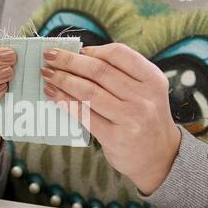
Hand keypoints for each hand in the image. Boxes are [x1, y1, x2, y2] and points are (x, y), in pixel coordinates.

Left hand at [41, 43, 180, 194]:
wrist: (160, 157)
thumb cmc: (145, 119)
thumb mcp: (146, 92)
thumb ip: (122, 75)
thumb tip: (80, 57)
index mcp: (152, 79)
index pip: (118, 54)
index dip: (91, 50)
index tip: (73, 50)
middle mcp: (143, 97)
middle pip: (99, 70)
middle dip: (69, 61)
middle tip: (50, 57)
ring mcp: (130, 118)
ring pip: (88, 91)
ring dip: (63, 80)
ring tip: (47, 75)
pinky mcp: (115, 137)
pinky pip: (84, 115)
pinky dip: (65, 102)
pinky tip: (53, 96)